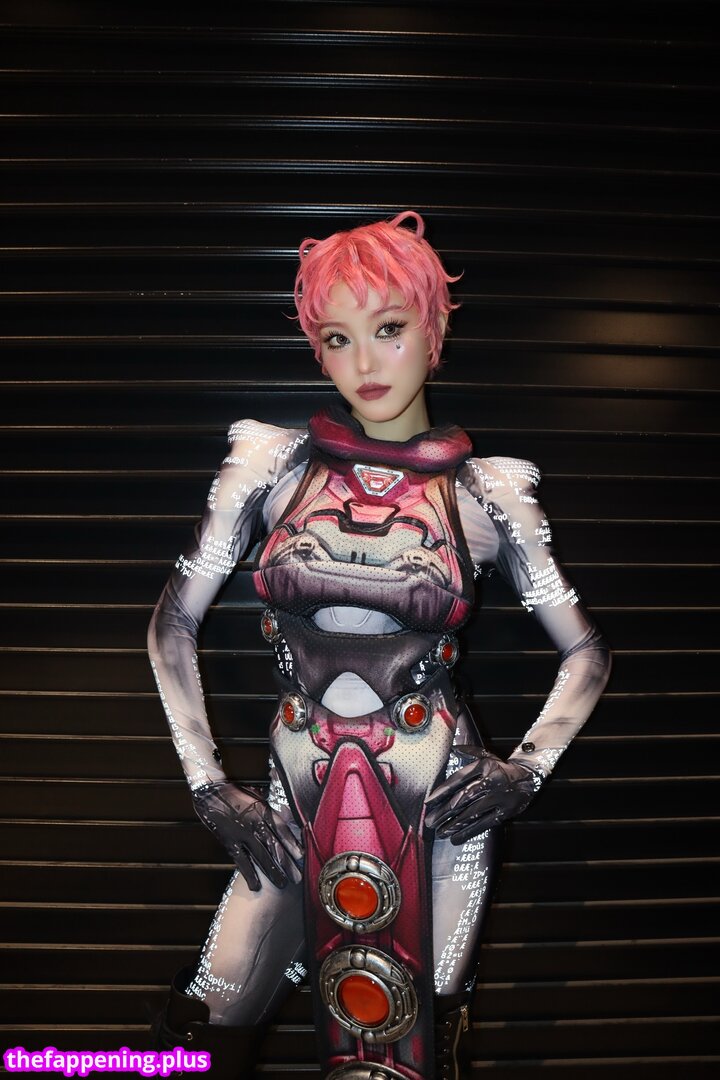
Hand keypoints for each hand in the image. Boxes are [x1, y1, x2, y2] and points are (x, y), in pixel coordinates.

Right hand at [192, 781, 302, 891]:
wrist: (210, 792)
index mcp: (263, 811)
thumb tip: (287, 821)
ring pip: (260, 855)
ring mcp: (241, 834)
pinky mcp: (229, 842)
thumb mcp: (257, 798)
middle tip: (297, 877)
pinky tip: (256, 886)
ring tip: (282, 884)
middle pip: (273, 845)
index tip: (302, 856)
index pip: (281, 829)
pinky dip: (249, 874)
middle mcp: (254, 823)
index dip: (292, 843)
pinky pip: (241, 861)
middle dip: (286, 863)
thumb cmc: (236, 795)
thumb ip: (270, 811)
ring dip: (271, 871)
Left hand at [425, 746, 541, 843]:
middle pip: (463, 798)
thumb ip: (469, 752)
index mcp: (484, 766)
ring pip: (472, 812)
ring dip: (454, 824)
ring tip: (440, 832)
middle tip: (430, 822)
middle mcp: (490, 781)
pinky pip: (484, 823)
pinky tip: (456, 838)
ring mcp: (498, 797)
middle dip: (444, 812)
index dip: (442, 791)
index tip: (428, 802)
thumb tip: (452, 749)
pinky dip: (469, 831)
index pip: (459, 779)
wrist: (529, 775)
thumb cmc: (502, 767)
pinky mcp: (505, 812)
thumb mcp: (487, 755)